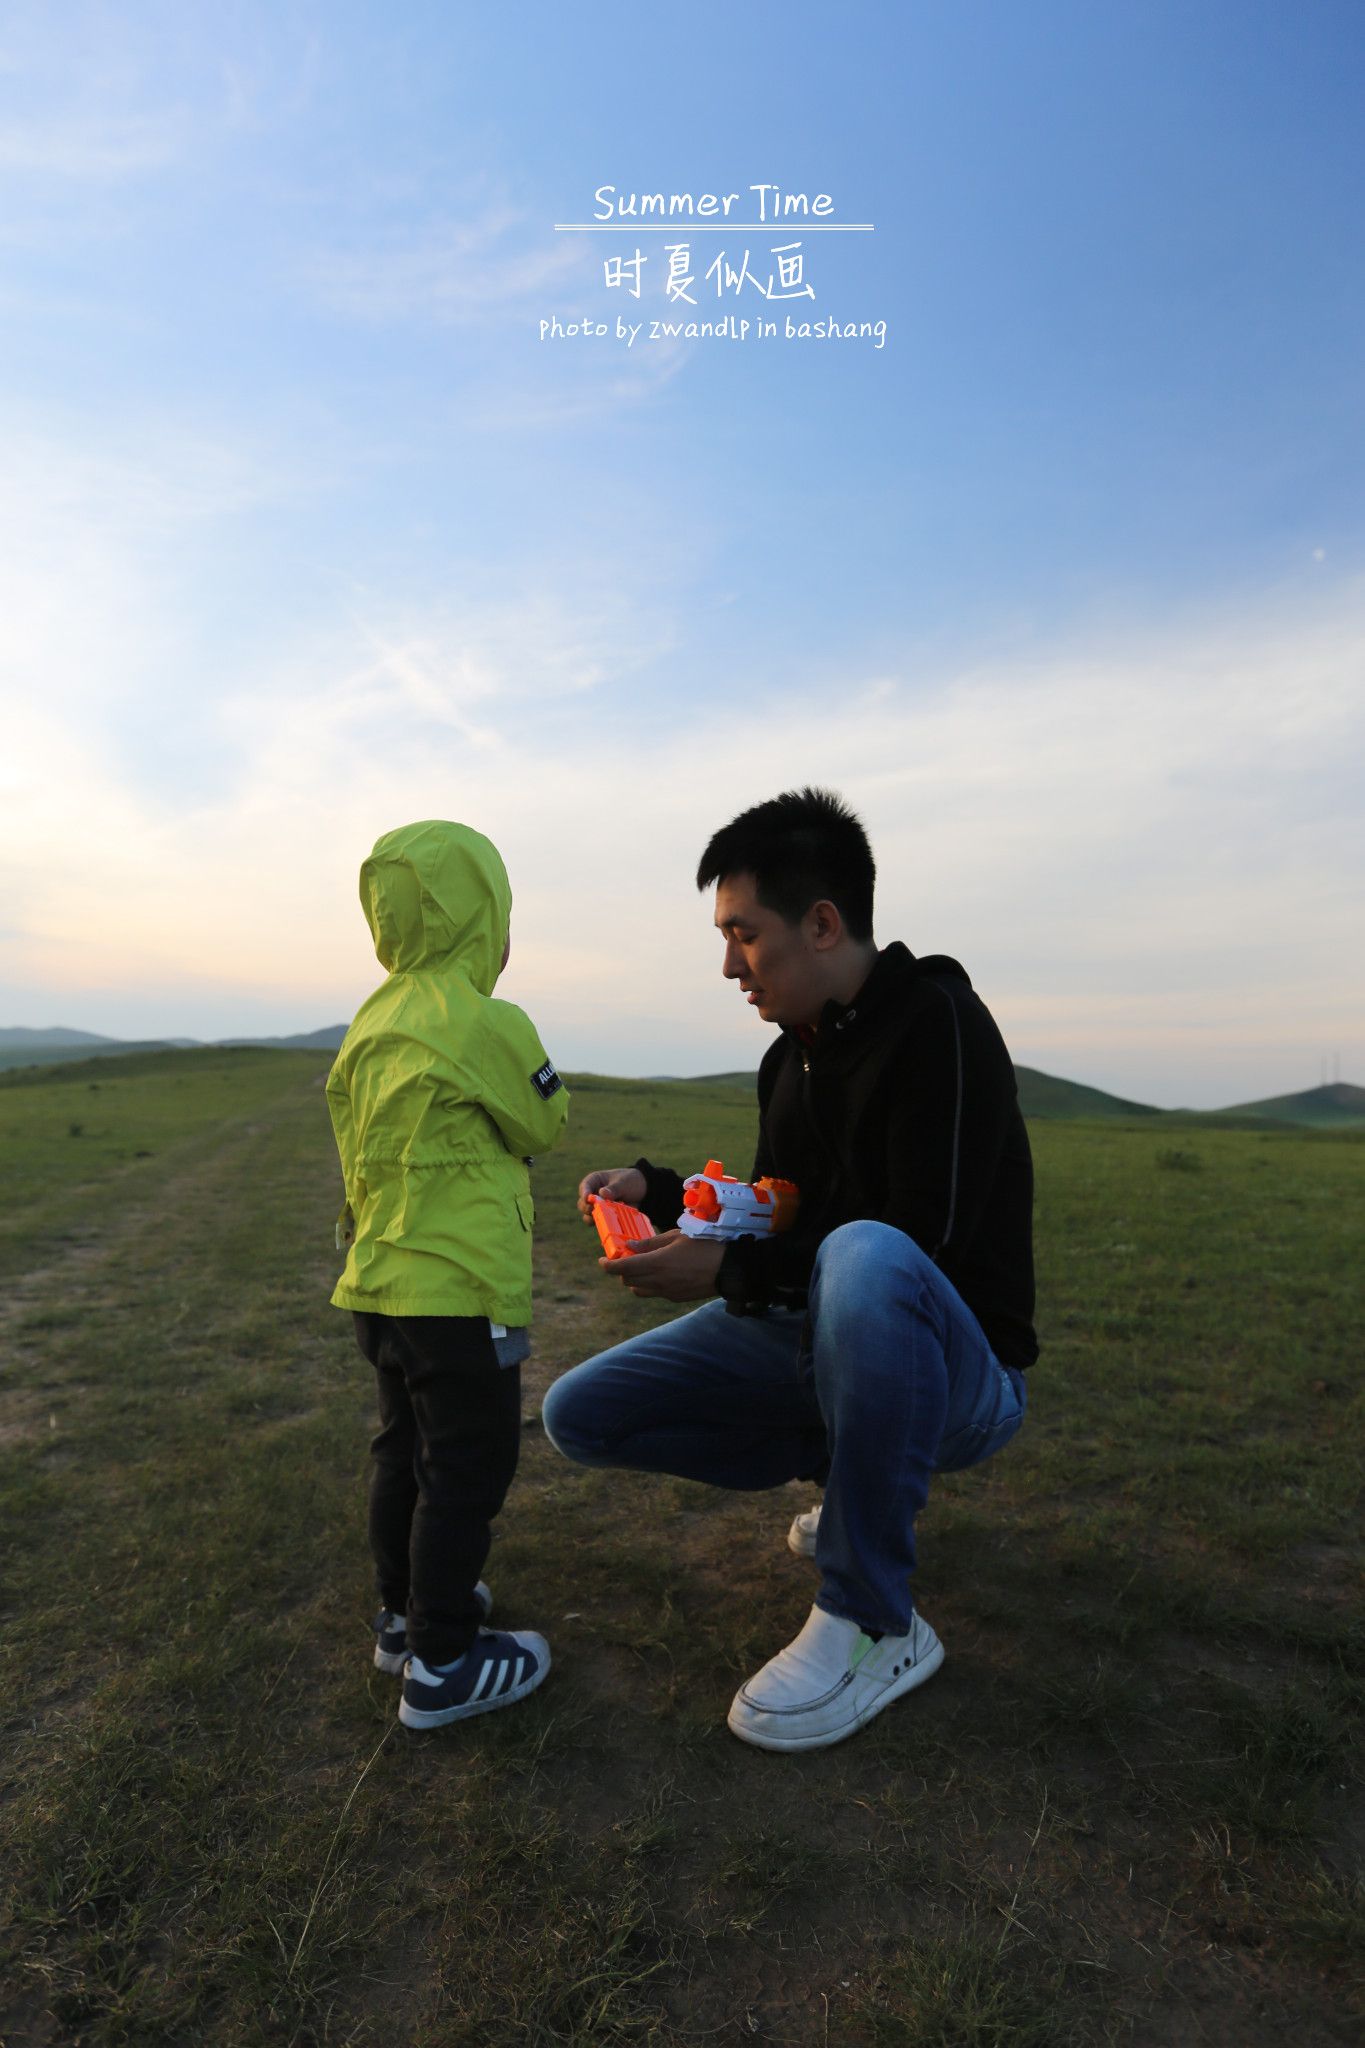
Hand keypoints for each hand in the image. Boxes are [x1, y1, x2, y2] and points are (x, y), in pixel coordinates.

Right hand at [577, 1166, 647, 1219]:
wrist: (643, 1190)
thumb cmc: (630, 1181)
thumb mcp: (623, 1182)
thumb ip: (613, 1189)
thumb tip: (602, 1194)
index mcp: (595, 1181)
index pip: (584, 1186)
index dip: (584, 1193)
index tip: (588, 1198)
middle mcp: (593, 1195)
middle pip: (582, 1204)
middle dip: (587, 1208)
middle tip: (596, 1209)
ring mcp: (598, 1207)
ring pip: (588, 1216)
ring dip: (595, 1218)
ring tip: (606, 1216)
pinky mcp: (605, 1217)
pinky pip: (600, 1223)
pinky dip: (605, 1224)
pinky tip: (614, 1221)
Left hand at [603, 1228, 723, 1300]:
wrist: (729, 1268)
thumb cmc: (704, 1244)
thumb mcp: (676, 1236)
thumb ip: (650, 1243)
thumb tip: (629, 1246)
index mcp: (657, 1263)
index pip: (622, 1268)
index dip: (608, 1266)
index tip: (603, 1261)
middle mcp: (659, 1281)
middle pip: (627, 1280)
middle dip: (621, 1270)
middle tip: (624, 1258)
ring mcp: (667, 1292)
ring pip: (639, 1290)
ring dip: (634, 1279)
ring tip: (641, 1266)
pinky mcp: (675, 1298)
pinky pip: (654, 1293)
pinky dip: (649, 1284)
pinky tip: (660, 1273)